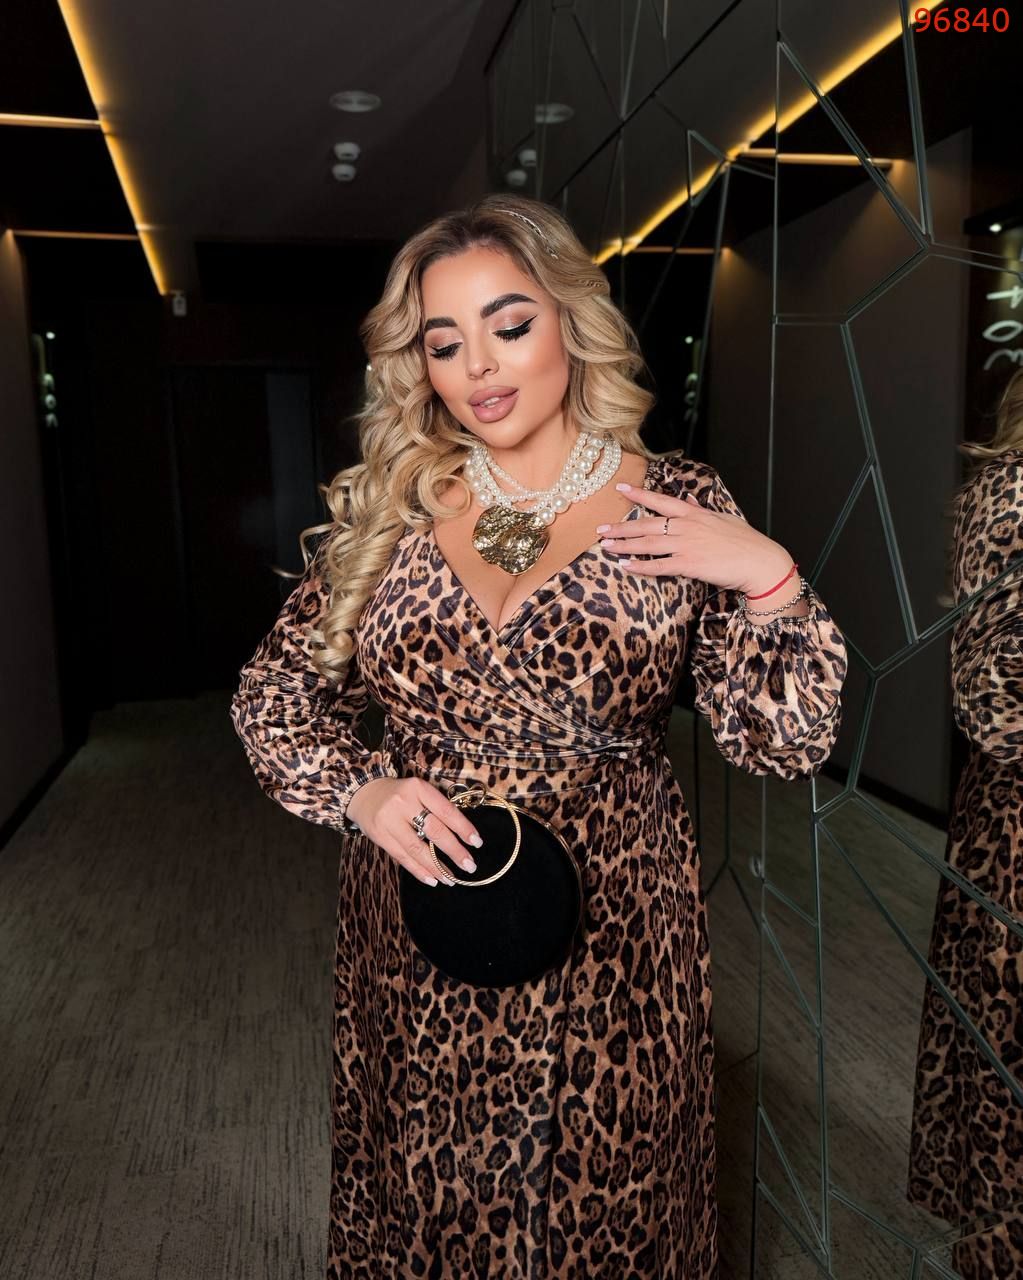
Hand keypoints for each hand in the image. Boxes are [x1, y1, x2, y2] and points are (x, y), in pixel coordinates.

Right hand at [346, 777, 483, 887]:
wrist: (363, 793)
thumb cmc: (400, 794)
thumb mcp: (419, 791)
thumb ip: (436, 808)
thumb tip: (461, 836)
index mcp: (418, 788)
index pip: (446, 811)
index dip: (463, 828)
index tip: (476, 843)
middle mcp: (403, 803)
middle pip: (434, 831)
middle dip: (454, 851)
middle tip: (469, 865)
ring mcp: (389, 820)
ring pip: (417, 849)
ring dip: (437, 867)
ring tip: (451, 878)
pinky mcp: (379, 836)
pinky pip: (402, 857)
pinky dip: (418, 871)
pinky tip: (432, 879)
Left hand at [598, 483, 791, 595]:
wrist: (760, 561)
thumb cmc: (745, 542)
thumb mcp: (723, 519)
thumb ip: (701, 510)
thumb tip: (688, 500)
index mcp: (694, 514)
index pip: (661, 501)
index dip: (639, 495)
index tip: (621, 489)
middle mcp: (687, 527)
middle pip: (647, 524)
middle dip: (621, 527)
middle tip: (600, 529)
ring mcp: (686, 545)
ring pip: (648, 543)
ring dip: (624, 545)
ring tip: (605, 546)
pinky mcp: (689, 565)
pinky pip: (659, 566)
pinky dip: (640, 566)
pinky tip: (625, 566)